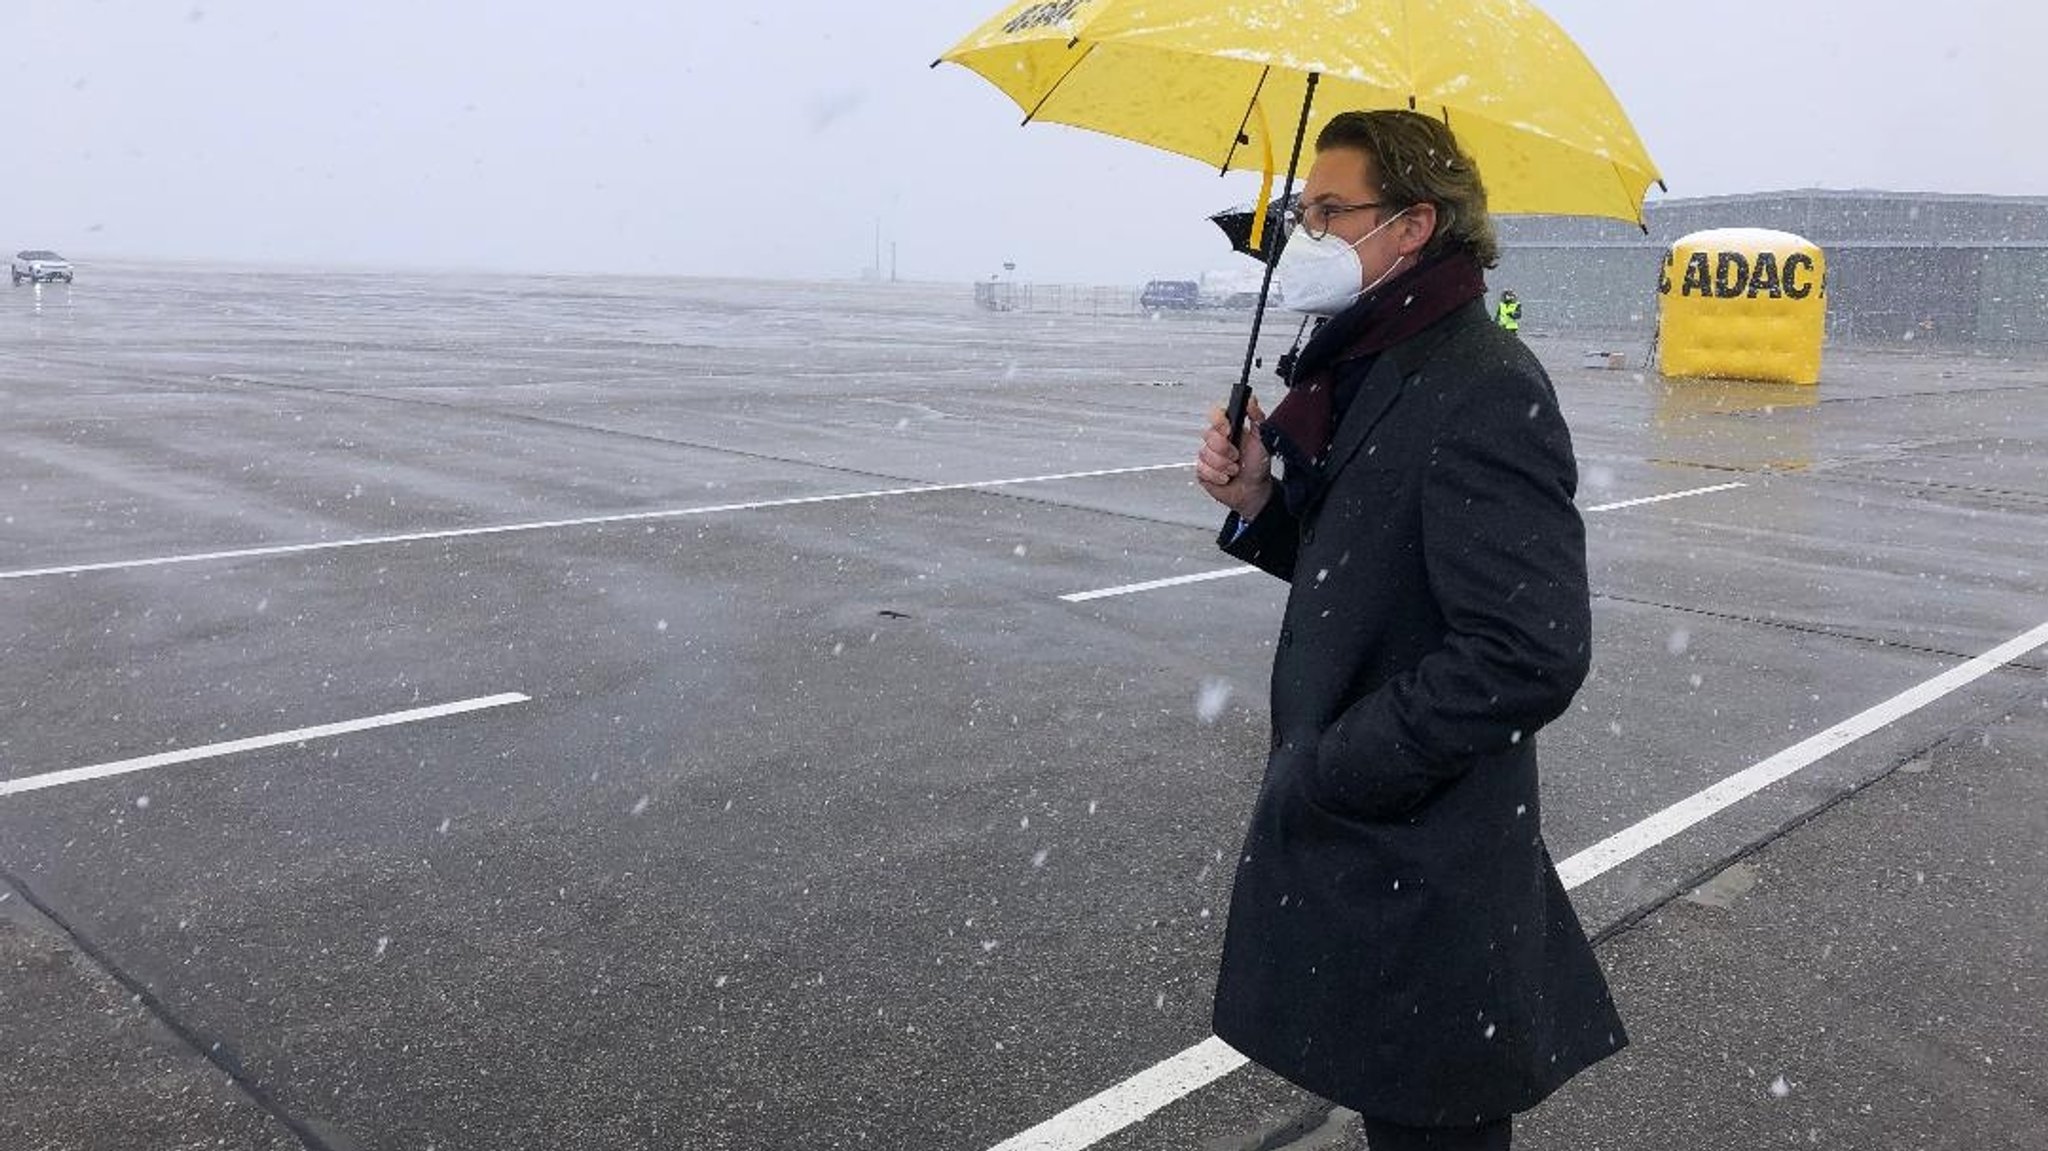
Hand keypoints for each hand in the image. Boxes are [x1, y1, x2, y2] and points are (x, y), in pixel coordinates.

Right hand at [1195, 396, 1273, 521]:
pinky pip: (1203, 470)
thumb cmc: (1257, 466)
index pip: (1215, 414)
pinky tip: (1226, 478)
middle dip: (1225, 449)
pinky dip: (1218, 476)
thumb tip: (1251, 400)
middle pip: (1208, 435)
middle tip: (1237, 456)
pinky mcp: (1202, 471)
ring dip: (1224, 466)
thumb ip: (1257, 418)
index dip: (1219, 420)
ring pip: (1206, 455)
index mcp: (1228, 429)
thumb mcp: (1262, 440)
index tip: (1229, 429)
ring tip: (1234, 470)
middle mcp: (1216, 441)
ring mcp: (1207, 456)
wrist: (1255, 490)